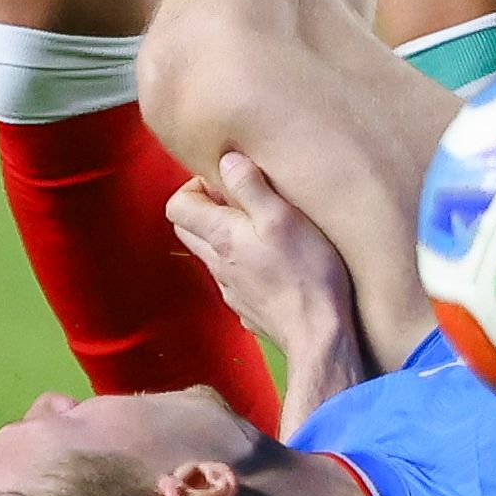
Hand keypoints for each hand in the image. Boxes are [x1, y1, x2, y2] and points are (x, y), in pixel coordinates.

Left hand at [168, 153, 360, 354]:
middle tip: (242, 201)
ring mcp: (230, 289)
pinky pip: (233, 278)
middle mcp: (217, 264)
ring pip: (211, 254)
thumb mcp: (283, 216)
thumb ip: (250, 186)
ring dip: (226, 236)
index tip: (228, 182)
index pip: (177, 206)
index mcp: (220, 236)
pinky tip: (275, 263)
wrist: (318, 335)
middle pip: (188, 229)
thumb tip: (226, 160)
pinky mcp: (247, 307)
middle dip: (205, 208)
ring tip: (263, 229)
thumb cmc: (306, 272)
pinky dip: (243, 263)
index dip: (194, 187)